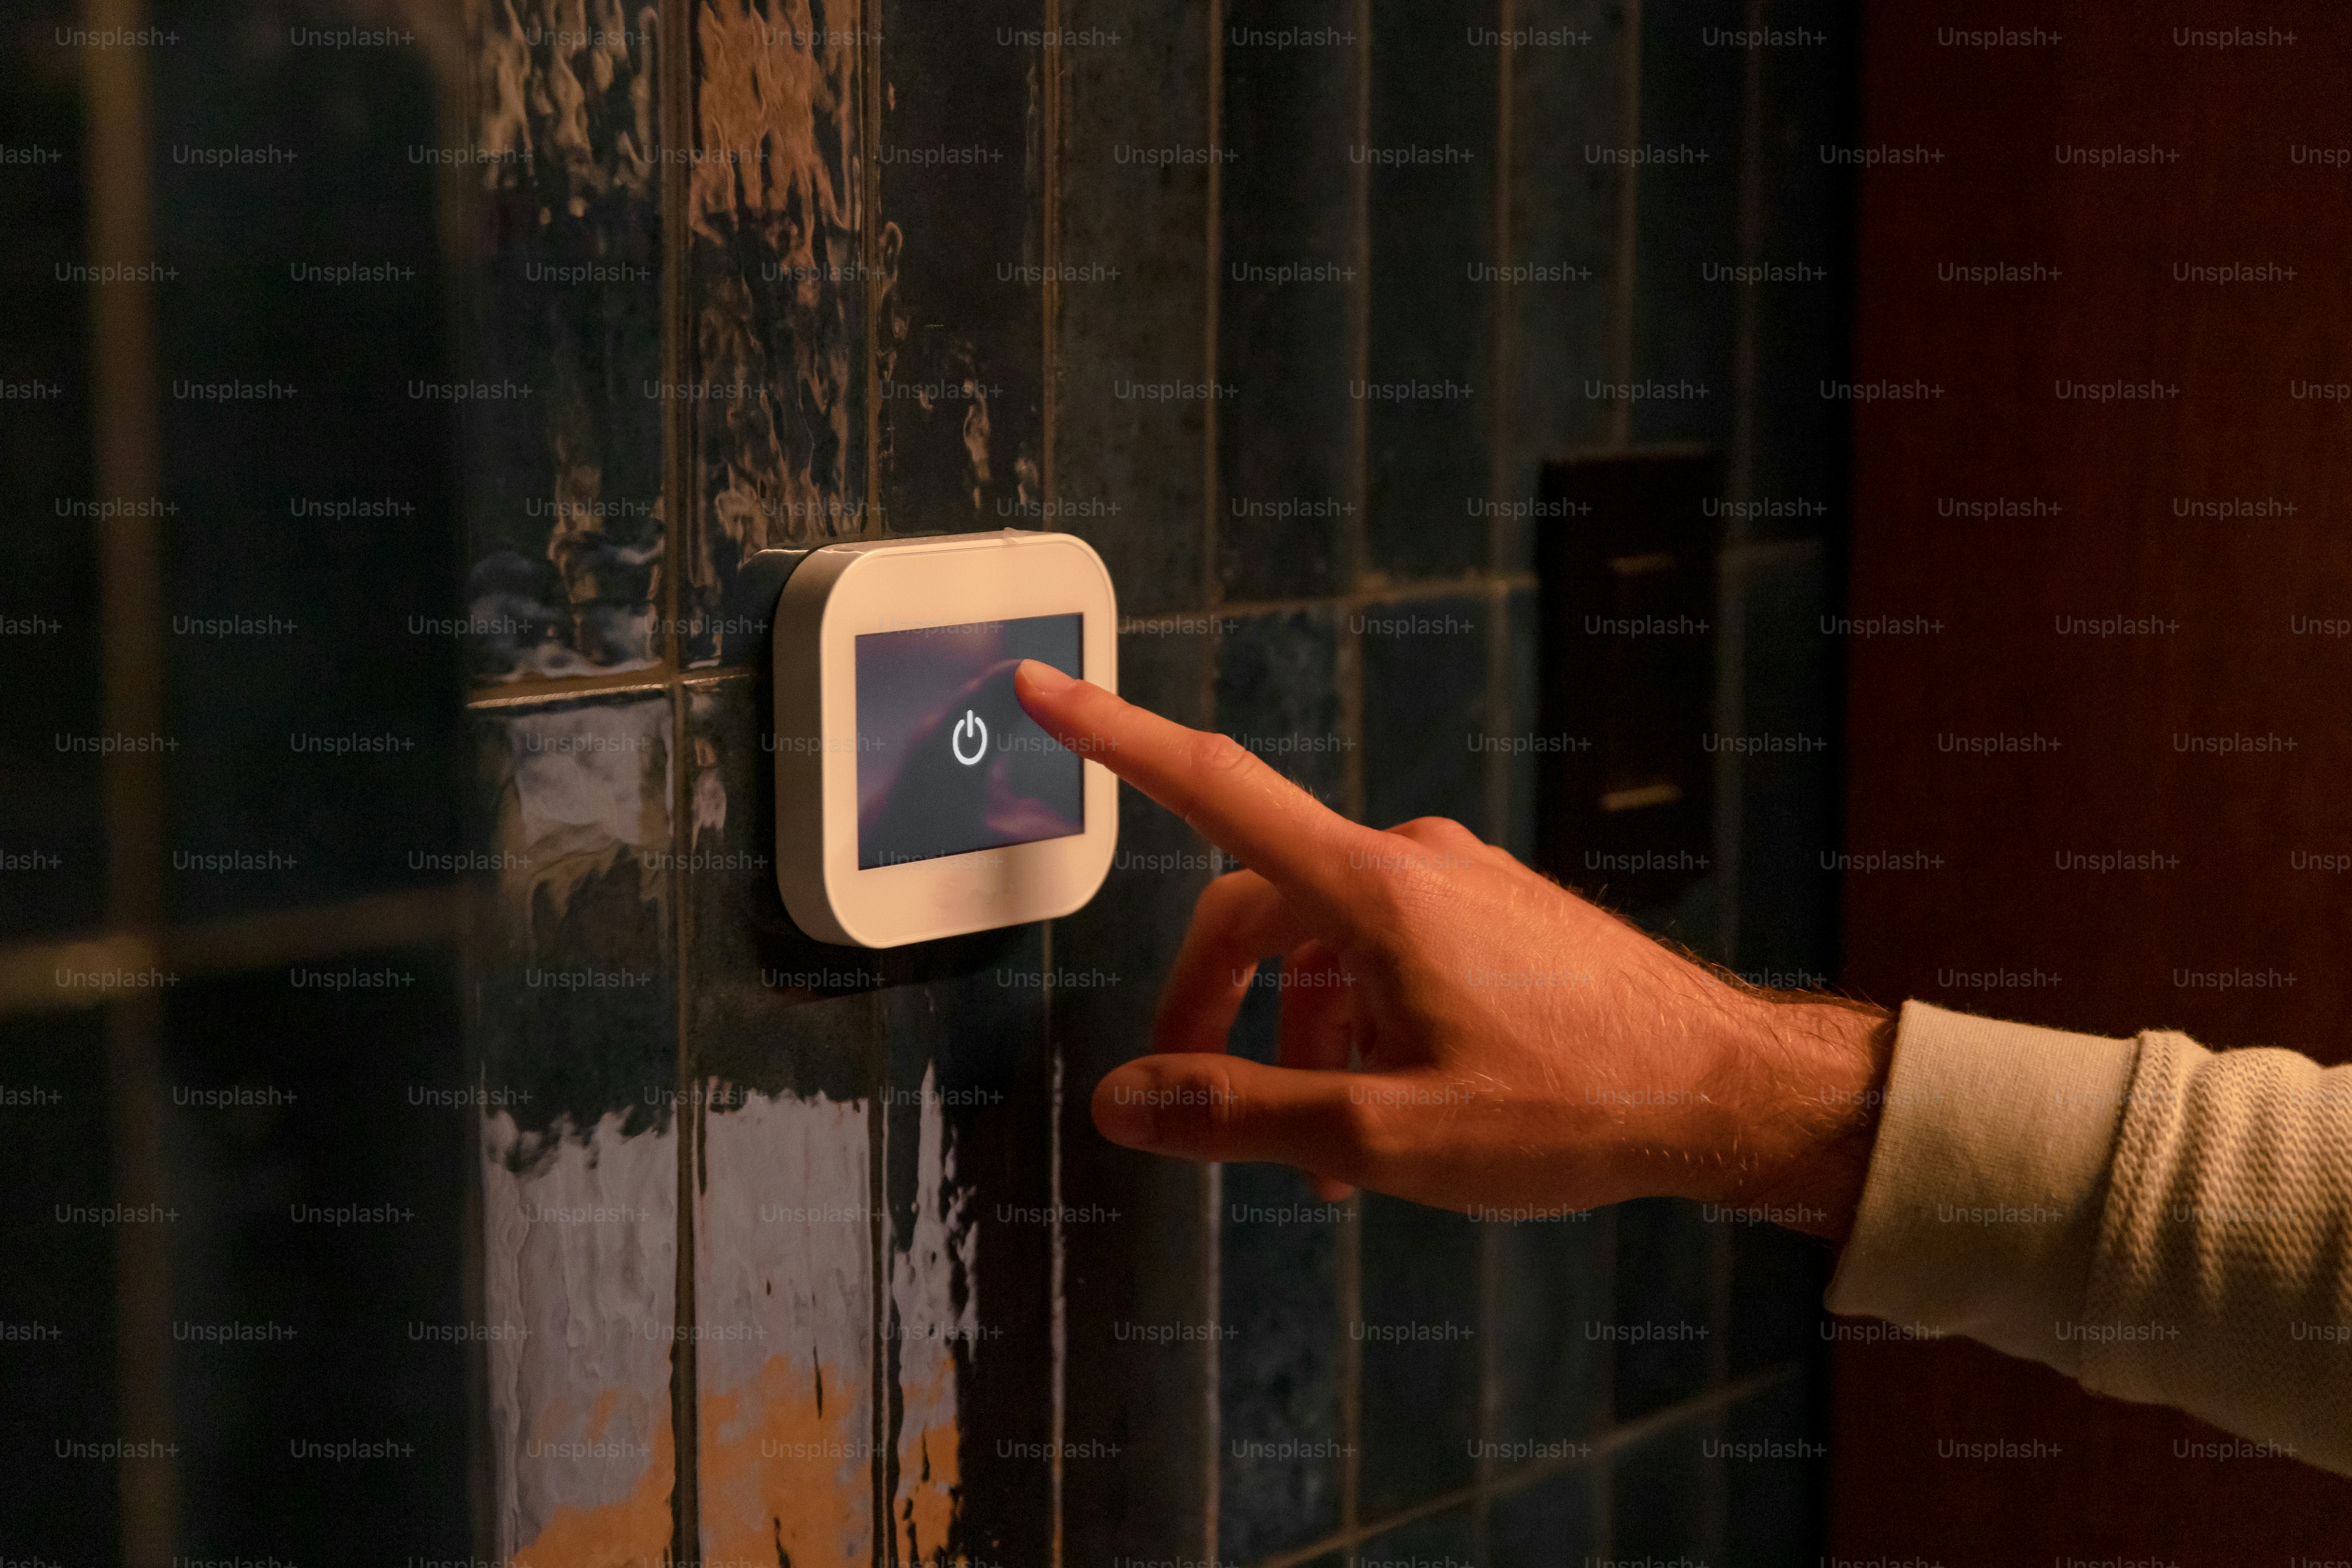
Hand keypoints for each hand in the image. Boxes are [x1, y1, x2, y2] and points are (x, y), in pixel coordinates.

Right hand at [1016, 659, 1894, 1239]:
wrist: (1728, 1092)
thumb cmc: (1574, 1108)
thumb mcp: (1387, 1136)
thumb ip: (1243, 1114)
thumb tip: (1126, 1101)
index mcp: (1373, 890)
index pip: (1213, 786)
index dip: (1114, 735)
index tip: (1044, 683)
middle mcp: (1412, 863)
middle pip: (1255, 901)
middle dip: (1208, 996)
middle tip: (1186, 1088)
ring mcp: (1460, 884)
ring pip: (1326, 939)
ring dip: (1296, 1031)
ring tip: (1320, 1150)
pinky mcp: (1496, 915)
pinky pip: (1388, 951)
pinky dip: (1358, 1023)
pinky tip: (1382, 1116)